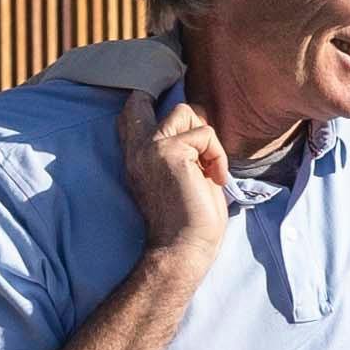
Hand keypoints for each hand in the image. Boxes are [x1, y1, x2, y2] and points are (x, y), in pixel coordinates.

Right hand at [123, 91, 234, 272]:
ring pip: (185, 111)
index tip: (179, 124)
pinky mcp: (170, 152)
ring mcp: (151, 148)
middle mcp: (137, 150)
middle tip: (200, 151)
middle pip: (154, 101)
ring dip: (207, 138)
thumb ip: (177, 147)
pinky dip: (218, 155)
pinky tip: (215, 178)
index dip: (149, 101)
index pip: (131, 111)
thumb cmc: (188, 220)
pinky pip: (205, 133)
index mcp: (136, 157)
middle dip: (184, 118)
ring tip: (209, 168)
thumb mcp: (176, 175)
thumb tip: (197, 120)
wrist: (184, 249)